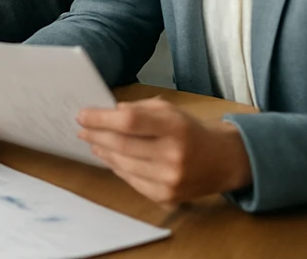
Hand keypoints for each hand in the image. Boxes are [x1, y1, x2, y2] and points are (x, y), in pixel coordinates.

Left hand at [77, 98, 253, 204]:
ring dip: (103, 152)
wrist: (223, 161)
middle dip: (96, 135)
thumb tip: (107, 113)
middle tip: (82, 129)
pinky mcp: (167, 196)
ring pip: (123, 165)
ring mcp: (170, 179)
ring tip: (94, 143)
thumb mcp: (169, 110)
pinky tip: (111, 158)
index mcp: (175, 127)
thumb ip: (138, 109)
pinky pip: (132, 181)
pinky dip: (117, 168)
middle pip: (122, 145)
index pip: (129, 122)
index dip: (101, 118)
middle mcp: (173, 155)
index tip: (83, 115)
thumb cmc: (191, 130)